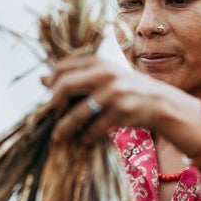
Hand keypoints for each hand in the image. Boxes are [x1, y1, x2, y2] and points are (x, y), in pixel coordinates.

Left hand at [41, 55, 200, 155]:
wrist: (159, 102)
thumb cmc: (126, 88)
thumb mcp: (103, 76)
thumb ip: (76, 76)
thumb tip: (42, 79)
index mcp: (98, 61)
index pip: (62, 67)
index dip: (52, 83)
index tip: (53, 96)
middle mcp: (105, 73)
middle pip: (65, 86)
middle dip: (55, 104)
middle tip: (56, 114)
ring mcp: (114, 92)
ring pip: (78, 113)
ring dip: (64, 128)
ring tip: (59, 137)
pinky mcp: (121, 111)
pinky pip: (94, 128)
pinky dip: (85, 137)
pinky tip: (84, 139)